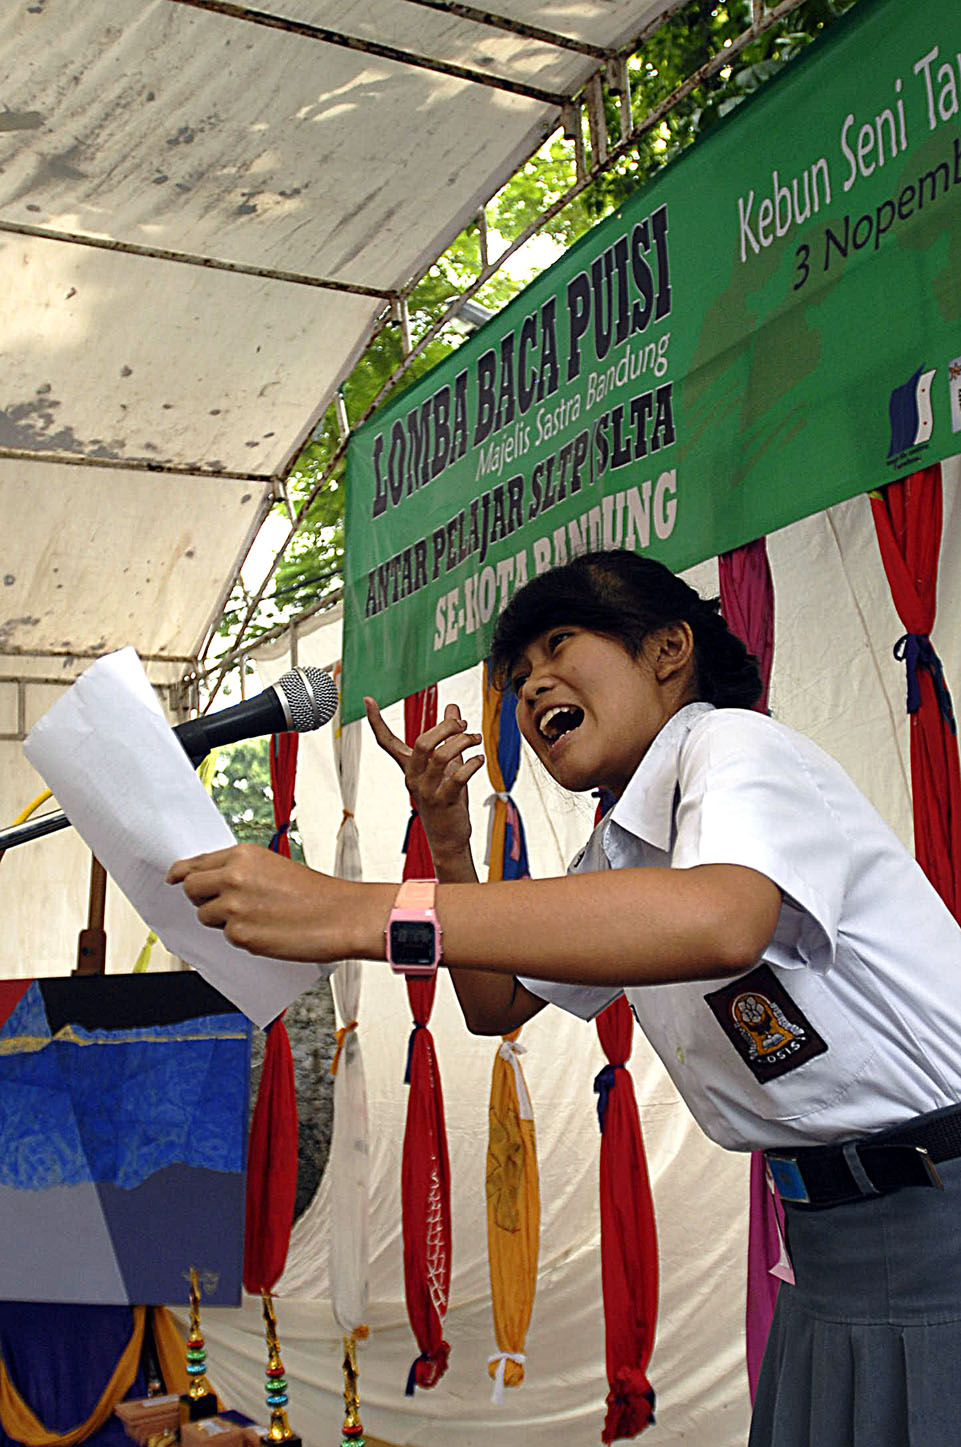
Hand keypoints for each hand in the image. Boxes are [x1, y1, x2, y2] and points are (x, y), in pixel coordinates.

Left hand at [166, 841, 380, 962]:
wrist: (341, 915)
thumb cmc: (315, 893)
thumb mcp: (274, 866)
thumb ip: (239, 869)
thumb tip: (209, 880)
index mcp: (242, 854)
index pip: (195, 863)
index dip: (181, 872)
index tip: (172, 877)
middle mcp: (233, 877)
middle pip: (190, 889)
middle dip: (199, 898)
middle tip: (220, 904)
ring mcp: (234, 907)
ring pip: (205, 916)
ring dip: (222, 920)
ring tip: (256, 917)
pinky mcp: (240, 934)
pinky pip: (226, 937)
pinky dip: (242, 937)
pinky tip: (266, 930)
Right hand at [364, 698, 483, 869]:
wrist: (448, 838)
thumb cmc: (447, 798)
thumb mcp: (447, 766)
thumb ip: (448, 737)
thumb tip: (454, 708)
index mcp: (409, 768)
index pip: (386, 742)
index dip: (376, 721)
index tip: (367, 699)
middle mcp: (413, 777)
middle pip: (422, 742)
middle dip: (445, 728)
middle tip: (463, 725)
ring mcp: (427, 790)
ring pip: (441, 756)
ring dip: (463, 743)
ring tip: (476, 739)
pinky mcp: (444, 801)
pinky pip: (457, 776)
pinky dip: (472, 763)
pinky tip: (479, 760)